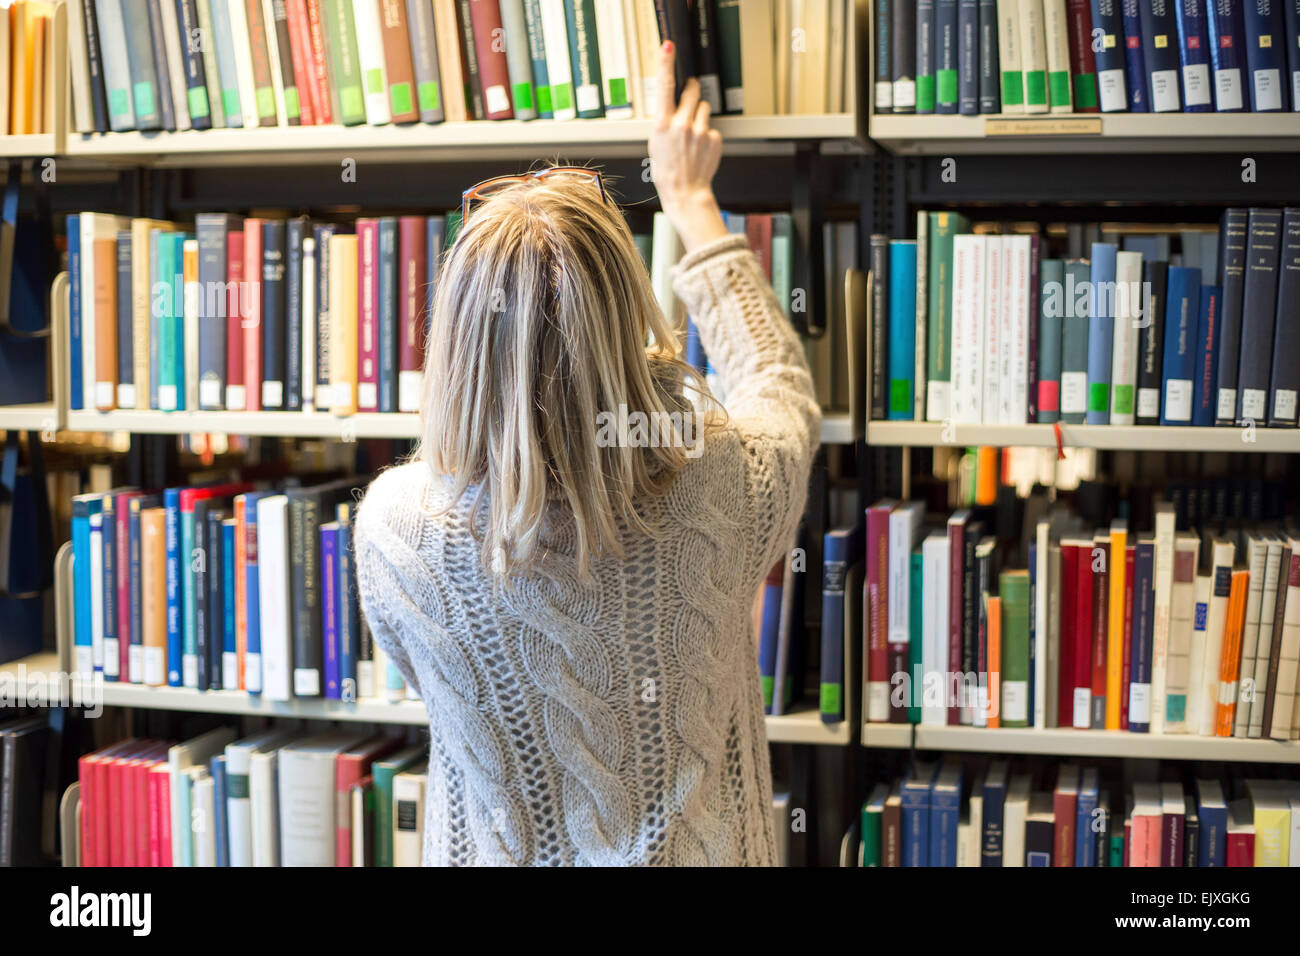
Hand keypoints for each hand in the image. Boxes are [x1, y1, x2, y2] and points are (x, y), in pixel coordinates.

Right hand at [648, 42, 728, 253]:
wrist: (684, 192)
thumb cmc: (667, 169)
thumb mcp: (656, 141)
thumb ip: (664, 119)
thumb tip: (674, 99)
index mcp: (662, 124)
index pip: (664, 86)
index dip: (666, 63)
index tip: (668, 46)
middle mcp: (681, 125)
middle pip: (692, 91)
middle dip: (692, 90)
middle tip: (689, 95)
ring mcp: (700, 131)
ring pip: (704, 107)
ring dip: (700, 115)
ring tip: (693, 135)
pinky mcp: (714, 139)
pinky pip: (712, 126)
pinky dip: (707, 133)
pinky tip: (700, 148)